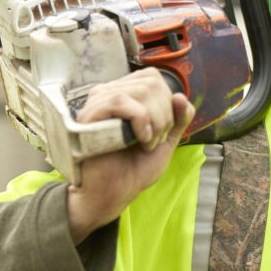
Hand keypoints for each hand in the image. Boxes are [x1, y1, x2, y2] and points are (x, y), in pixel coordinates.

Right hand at [66, 68, 192, 243]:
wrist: (114, 193)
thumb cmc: (135, 168)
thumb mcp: (165, 140)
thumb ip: (178, 118)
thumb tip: (181, 96)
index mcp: (125, 95)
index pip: (153, 77)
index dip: (167, 101)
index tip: (162, 130)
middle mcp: (109, 94)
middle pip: (151, 83)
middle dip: (164, 115)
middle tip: (154, 140)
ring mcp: (97, 103)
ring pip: (140, 91)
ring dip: (154, 121)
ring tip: (146, 143)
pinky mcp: (89, 116)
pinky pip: (121, 101)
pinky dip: (141, 120)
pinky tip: (140, 140)